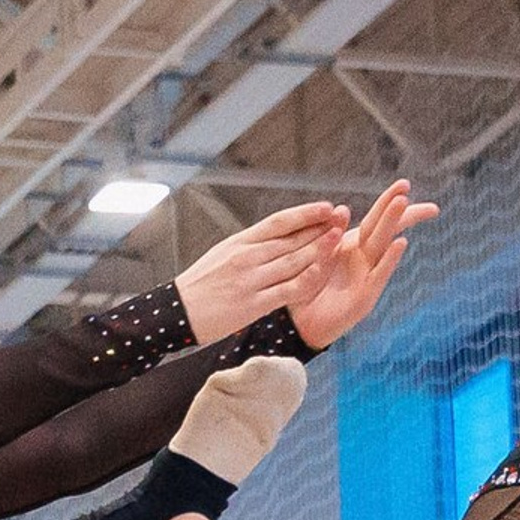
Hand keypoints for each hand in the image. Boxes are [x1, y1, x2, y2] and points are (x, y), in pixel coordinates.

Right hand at [173, 202, 347, 344]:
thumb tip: (275, 236)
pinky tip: (322, 274)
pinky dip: (306, 281)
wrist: (176, 312)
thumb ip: (250, 246)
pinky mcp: (252, 304)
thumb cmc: (200, 285)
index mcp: (240, 243)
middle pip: (291, 239)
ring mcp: (250, 281)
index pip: (278, 222)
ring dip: (319, 249)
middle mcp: (246, 258)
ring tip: (339, 238)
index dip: (305, 213)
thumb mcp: (222, 255)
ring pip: (292, 261)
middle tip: (344, 217)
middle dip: (320, 228)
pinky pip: (286, 290)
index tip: (327, 207)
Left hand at [284, 181, 438, 350]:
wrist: (300, 326)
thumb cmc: (307, 290)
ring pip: (382, 245)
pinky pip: (378, 275)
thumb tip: (340, 209)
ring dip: (392, 223)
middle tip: (405, 186)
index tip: (405, 183)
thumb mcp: (313, 258)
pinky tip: (400, 243)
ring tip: (403, 204)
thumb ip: (326, 236)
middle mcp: (364, 259)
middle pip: (383, 227)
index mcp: (351, 246)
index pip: (374, 219)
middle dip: (396, 207)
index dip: (388, 201)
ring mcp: (367, 277)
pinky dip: (389, 259)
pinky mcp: (365, 297)